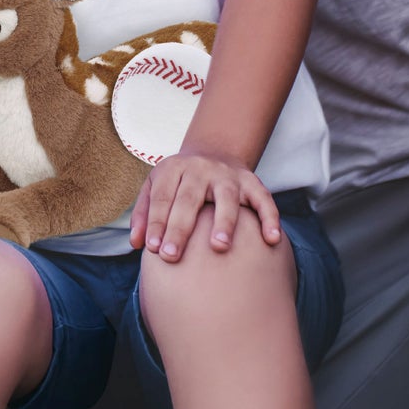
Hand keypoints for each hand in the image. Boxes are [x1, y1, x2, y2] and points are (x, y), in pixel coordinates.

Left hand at [129, 148, 282, 261]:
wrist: (214, 151)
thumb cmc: (180, 181)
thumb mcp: (156, 186)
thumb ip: (144, 213)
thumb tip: (137, 244)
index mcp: (174, 169)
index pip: (163, 197)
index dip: (157, 223)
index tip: (153, 250)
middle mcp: (201, 169)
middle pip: (189, 198)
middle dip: (180, 228)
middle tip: (171, 256)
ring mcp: (228, 175)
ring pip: (227, 197)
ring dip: (224, 221)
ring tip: (219, 246)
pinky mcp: (251, 181)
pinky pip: (263, 198)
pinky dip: (269, 217)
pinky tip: (271, 239)